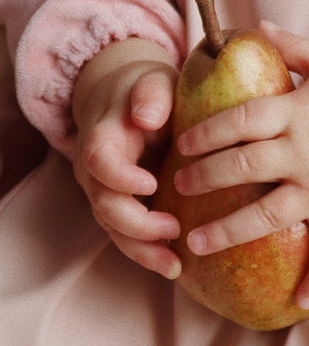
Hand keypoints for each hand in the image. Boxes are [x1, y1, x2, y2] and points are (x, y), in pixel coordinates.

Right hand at [72, 39, 181, 278]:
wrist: (127, 99)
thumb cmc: (147, 89)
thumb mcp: (152, 80)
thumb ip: (151, 93)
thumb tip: (147, 116)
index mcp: (103, 136)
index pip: (98, 160)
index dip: (120, 177)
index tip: (152, 184)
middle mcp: (96, 170)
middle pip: (104, 204)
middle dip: (137, 224)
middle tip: (175, 230)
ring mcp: (105, 190)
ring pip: (114, 228)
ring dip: (143, 250)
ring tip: (175, 266)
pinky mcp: (121, 204)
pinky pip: (127, 234)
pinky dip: (148, 251)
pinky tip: (174, 264)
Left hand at [173, 23, 308, 308]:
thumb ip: (292, 47)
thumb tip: (258, 25)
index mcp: (299, 111)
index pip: (241, 120)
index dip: (207, 132)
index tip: (182, 144)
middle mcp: (305, 151)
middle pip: (243, 166)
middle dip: (204, 177)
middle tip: (178, 186)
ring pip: (268, 214)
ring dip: (228, 230)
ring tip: (195, 243)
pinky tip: (298, 300)